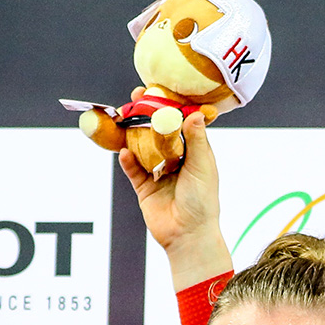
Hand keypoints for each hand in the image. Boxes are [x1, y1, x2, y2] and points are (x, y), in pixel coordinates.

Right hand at [120, 112, 231, 286]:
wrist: (188, 235)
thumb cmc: (202, 202)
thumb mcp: (202, 167)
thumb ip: (196, 141)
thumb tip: (193, 114)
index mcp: (193, 152)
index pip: (180, 123)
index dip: (169, 106)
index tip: (159, 89)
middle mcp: (175, 159)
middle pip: (156, 131)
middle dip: (145, 113)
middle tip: (135, 96)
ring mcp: (158, 172)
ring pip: (140, 146)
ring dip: (131, 132)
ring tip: (122, 117)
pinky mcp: (144, 186)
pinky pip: (132, 168)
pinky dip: (127, 160)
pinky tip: (124, 152)